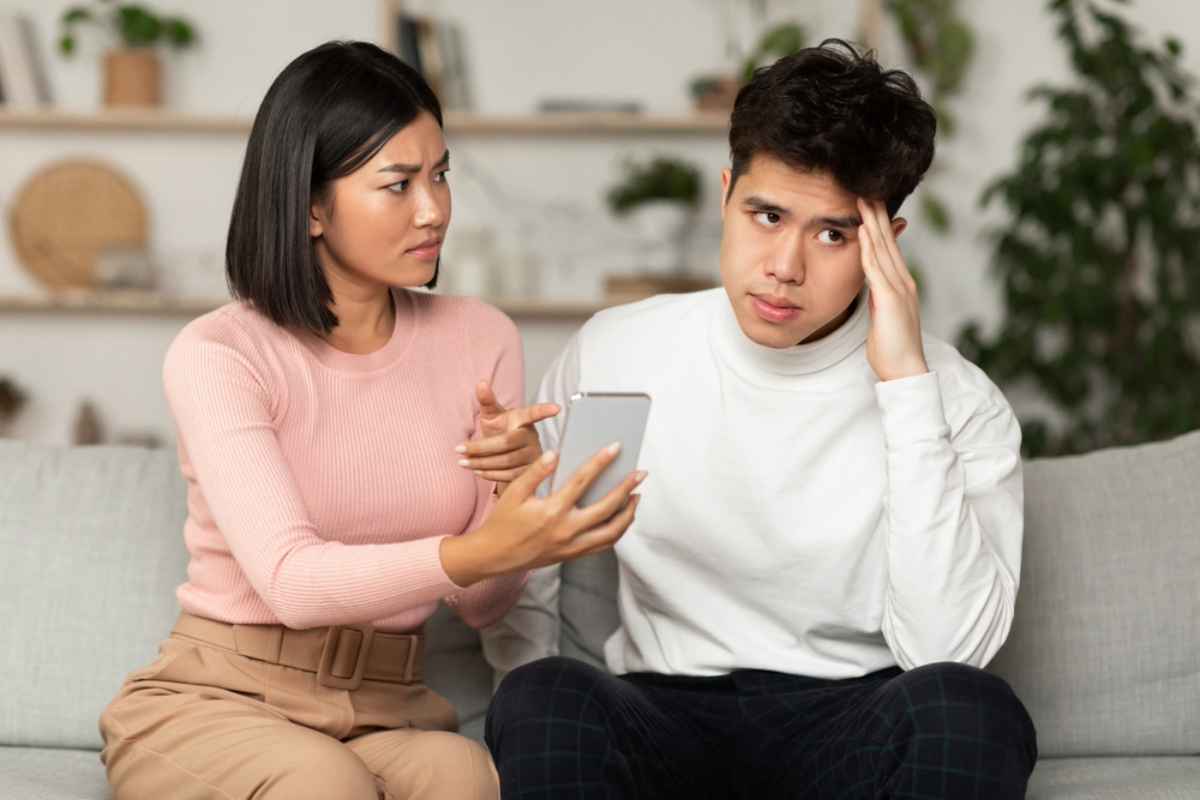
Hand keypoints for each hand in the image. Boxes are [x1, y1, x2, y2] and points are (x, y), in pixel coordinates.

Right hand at [440, 444, 646, 585]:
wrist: (494, 556)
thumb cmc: (502, 522)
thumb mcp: (514, 493)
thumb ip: (535, 472)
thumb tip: (555, 454)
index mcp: (552, 511)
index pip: (583, 481)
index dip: (601, 462)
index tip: (615, 448)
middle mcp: (567, 530)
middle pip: (608, 508)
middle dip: (627, 489)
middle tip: (641, 474)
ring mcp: (572, 546)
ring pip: (612, 532)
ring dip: (628, 514)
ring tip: (636, 497)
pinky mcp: (572, 555)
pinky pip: (603, 545)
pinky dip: (617, 531)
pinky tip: (621, 518)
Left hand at [457, 382, 558, 492]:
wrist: (505, 455)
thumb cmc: (500, 430)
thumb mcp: (492, 415)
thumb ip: (487, 400)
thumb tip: (481, 383)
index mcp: (523, 420)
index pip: (533, 413)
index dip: (544, 411)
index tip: (557, 408)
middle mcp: (531, 436)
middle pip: (506, 442)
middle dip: (480, 447)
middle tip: (458, 449)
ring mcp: (533, 455)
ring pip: (506, 461)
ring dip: (481, 462)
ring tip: (462, 462)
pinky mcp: (529, 472)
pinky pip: (509, 475)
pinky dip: (489, 474)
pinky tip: (475, 471)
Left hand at [857, 198, 928, 381]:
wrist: (905, 370)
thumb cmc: (891, 348)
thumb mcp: (884, 316)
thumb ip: (880, 298)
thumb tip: (874, 287)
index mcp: (901, 284)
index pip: (889, 248)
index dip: (880, 225)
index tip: (870, 205)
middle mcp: (903, 281)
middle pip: (888, 241)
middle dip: (877, 215)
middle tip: (866, 189)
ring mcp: (899, 288)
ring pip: (883, 248)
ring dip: (872, 222)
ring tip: (862, 199)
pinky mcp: (891, 299)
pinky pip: (876, 268)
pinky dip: (869, 248)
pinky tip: (862, 230)